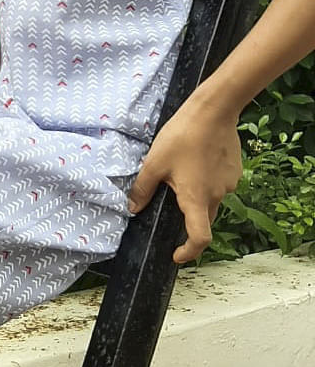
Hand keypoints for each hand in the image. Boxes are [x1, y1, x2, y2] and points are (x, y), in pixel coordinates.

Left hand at [126, 94, 242, 263]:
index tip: (177, 255)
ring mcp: (229, 183)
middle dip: (186, 216)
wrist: (213, 111)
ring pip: (210, 198)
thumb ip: (142, 189)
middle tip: (169, 197)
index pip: (200, 238)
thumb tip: (133, 207)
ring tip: (180, 169)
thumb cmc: (182, 136)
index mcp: (197, 198)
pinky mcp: (234, 170)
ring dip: (195, 193)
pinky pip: (218, 183)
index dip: (189, 251)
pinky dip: (205, 179)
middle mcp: (218, 195)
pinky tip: (194, 159)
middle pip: (203, 217)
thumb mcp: (154, 163)